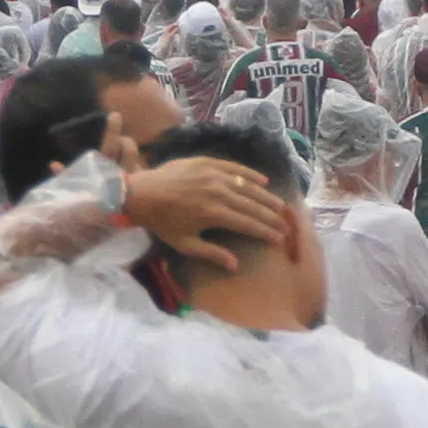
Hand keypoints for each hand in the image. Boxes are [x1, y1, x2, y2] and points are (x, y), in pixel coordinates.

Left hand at [124, 154, 296, 266]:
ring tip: (280, 205)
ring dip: (265, 196)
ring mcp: (213, 175)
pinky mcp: (206, 162)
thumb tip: (235, 265)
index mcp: (213, 213)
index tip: (279, 237)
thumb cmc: (162, 222)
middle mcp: (217, 192)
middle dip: (271, 216)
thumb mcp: (185, 244)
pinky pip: (233, 167)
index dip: (265, 231)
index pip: (247, 223)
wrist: (141, 193)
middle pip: (252, 205)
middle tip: (286, 224)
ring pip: (246, 186)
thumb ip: (211, 253)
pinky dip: (249, 174)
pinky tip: (263, 181)